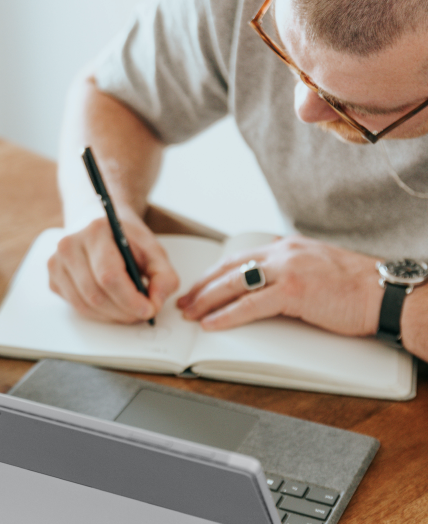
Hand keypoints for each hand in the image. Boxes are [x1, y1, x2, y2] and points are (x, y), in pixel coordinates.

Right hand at [48, 213, 179, 323]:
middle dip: (124, 311)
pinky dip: (98, 313)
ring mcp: (57, 263)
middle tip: (142, 313)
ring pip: (85, 305)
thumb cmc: (127, 241)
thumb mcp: (154, 251)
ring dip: (112, 315)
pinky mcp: (53, 279)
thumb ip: (164, 276)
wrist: (102, 229)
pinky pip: (76, 307)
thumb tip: (156, 302)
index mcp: (96, 231)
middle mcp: (70, 245)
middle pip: (96, 294)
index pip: (109, 275)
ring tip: (129, 309)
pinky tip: (111, 302)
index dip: (130, 300)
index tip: (149, 310)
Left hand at [177, 235, 381, 336]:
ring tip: (190, 313)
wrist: (385, 292)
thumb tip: (266, 285)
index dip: (215, 273)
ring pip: (234, 283)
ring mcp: (287, 270)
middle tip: (184, 301)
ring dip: (207, 299)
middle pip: (229, 268)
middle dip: (203, 286)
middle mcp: (282, 253)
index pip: (239, 257)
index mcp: (286, 247)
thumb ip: (289, 270)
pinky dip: (227, 315)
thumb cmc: (355, 286)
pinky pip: (250, 305)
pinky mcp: (293, 291)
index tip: (199, 286)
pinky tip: (211, 323)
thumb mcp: (315, 267)